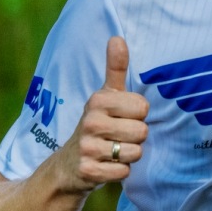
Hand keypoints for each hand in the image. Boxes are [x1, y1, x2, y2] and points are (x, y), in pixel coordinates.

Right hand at [62, 37, 147, 190]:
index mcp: (98, 100)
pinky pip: (124, 172)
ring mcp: (88, 147)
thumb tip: (118, 38)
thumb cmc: (96, 125)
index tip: (122, 118)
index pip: (143, 107)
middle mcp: (91, 122)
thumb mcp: (104, 96)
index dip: (137, 116)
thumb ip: (115, 69)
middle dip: (134, 138)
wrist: (68, 165)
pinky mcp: (88, 171)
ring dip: (128, 156)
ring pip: (135, 153)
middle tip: (117, 137)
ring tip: (112, 151)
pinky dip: (119, 172)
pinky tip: (106, 166)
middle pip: (142, 132)